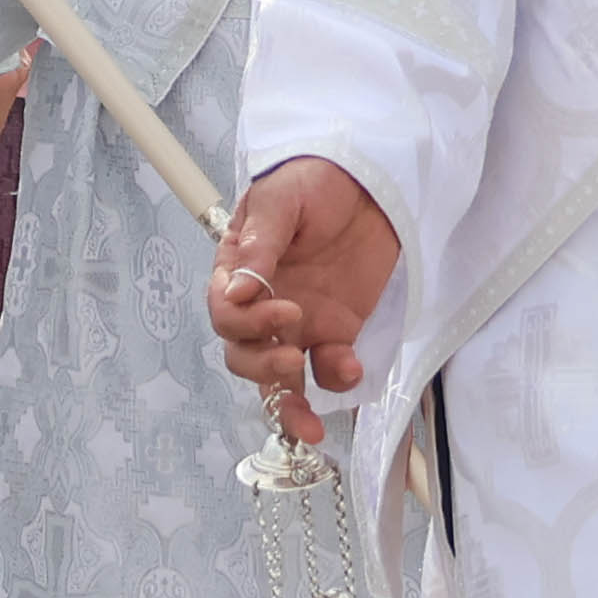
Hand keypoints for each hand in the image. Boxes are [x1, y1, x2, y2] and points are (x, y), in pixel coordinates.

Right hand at [210, 158, 398, 403]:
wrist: (373, 179)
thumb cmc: (316, 179)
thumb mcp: (281, 200)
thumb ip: (260, 245)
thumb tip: (236, 291)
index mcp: (237, 268)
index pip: (224, 311)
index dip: (245, 323)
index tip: (281, 310)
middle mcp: (262, 302)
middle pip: (243, 355)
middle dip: (262, 368)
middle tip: (290, 357)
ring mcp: (299, 322)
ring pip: (278, 378)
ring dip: (288, 402)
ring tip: (310, 419)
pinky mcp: (336, 331)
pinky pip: (326, 369)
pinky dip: (335, 379)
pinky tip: (350, 370)